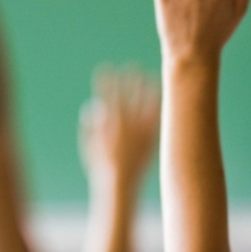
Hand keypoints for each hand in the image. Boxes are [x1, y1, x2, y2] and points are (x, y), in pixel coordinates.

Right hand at [80, 64, 159, 188]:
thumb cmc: (101, 167)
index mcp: (108, 126)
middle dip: (129, 81)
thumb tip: (93, 107)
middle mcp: (125, 127)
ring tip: (152, 76)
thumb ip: (90, 126)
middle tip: (132, 65)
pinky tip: (162, 97)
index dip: (106, 82)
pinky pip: (156, 119)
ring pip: (145, 106)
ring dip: (147, 90)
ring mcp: (140, 133)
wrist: (120, 185)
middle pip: (128, 98)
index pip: (106, 97)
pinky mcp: (151, 140)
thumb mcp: (89, 146)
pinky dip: (158, 107)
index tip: (106, 67)